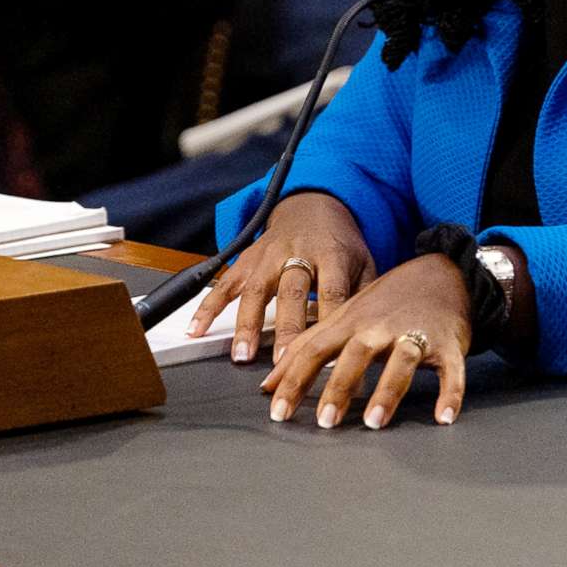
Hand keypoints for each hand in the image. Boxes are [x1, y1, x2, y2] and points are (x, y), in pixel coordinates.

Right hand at [191, 191, 376, 364]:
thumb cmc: (340, 243)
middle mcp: (297, 253)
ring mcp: (268, 255)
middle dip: (286, 329)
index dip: (330, 322)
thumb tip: (370, 342)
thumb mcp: (364, 262)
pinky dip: (208, 306)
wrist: (313, 204)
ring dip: (246, 323)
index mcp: (332, 254)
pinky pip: (224, 283)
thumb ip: (364, 297)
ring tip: (242, 355)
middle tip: (282, 363)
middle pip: (292, 292)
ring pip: (255, 289)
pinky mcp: (247, 259)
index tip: (331, 356)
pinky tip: (196, 329)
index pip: (333, 291)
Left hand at [260, 252, 472, 429]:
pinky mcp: (448, 344)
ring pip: (400, 362)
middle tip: (325, 421)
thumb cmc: (387, 302)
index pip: (314, 349)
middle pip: (355, 354)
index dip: (294, 379)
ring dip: (387, 392)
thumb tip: (270, 382)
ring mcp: (415, 334)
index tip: (277, 411)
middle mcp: (380, 326)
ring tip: (373, 422)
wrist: (443, 273)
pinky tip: (443, 417)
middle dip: (339, 386)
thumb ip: (311, 346)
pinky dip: (450, 393)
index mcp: (350, 320)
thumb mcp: (346, 316)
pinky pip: (450, 371)